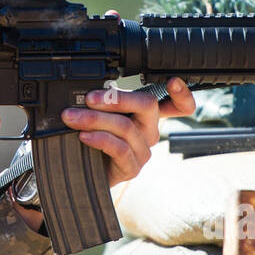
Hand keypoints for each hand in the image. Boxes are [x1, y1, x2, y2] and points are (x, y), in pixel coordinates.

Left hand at [61, 76, 194, 188]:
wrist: (79, 172)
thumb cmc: (88, 140)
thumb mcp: (95, 115)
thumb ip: (98, 102)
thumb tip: (85, 91)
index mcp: (145, 115)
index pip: (176, 105)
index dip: (182, 94)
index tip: (173, 81)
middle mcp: (149, 132)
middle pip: (147, 105)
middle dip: (115, 98)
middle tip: (88, 99)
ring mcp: (142, 151)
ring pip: (126, 126)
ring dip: (95, 119)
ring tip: (72, 118)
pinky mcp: (132, 168)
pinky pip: (120, 148)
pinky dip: (99, 138)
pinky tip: (84, 136)